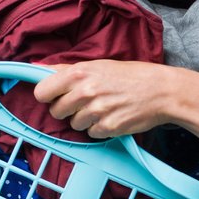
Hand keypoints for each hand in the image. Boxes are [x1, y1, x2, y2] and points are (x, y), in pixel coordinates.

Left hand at [28, 60, 180, 138]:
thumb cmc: (130, 75)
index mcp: (78, 73)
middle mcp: (85, 92)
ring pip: (74, 124)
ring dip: (85, 119)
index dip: (48, 95)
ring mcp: (96, 111)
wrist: (162, 90)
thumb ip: (65, 69)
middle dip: (67, 109)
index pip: (41, 92)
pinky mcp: (107, 128)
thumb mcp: (97, 65)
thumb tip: (36, 68)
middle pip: (56, 111)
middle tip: (86, 101)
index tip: (56, 95)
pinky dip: (100, 128)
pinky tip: (112, 116)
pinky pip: (91, 133)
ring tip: (104, 107)